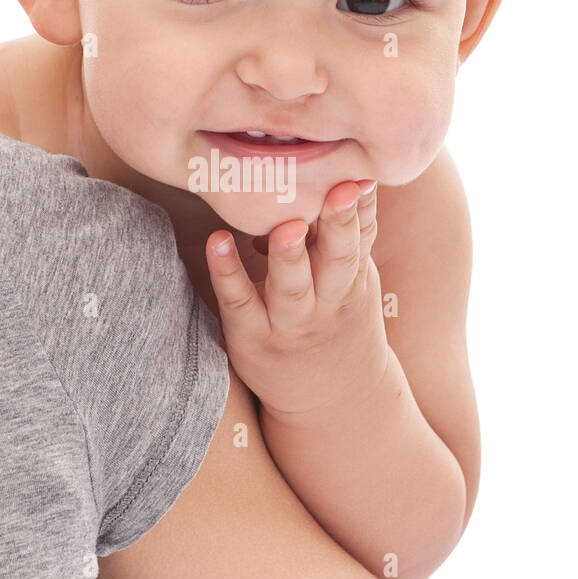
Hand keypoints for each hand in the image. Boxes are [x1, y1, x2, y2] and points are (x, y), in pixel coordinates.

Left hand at [205, 179, 389, 420]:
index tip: (360, 177)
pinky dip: (227, 273)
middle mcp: (327, 302)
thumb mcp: (357, 283)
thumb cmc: (340, 325)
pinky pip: (239, 303)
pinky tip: (217, 242)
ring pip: (292, 287)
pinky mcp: (252, 338)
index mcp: (353, 282)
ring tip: (285, 227)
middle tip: (336, 191)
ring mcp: (290, 323)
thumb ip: (353, 234)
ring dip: (289, 257)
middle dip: (338, 226)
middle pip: (338, 261)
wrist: (336, 404)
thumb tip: (354, 174)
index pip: (360, 239)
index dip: (361, 209)